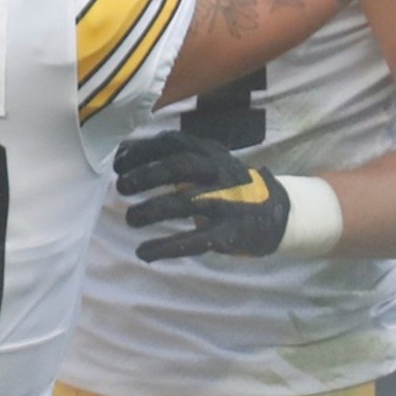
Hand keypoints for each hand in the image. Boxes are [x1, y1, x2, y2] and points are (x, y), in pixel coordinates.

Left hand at [113, 130, 289, 260]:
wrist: (278, 213)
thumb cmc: (227, 186)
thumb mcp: (207, 163)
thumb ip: (173, 158)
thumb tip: (123, 156)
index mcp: (209, 152)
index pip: (172, 143)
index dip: (142, 151)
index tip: (117, 164)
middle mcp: (218, 172)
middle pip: (179, 167)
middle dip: (146, 175)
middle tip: (121, 188)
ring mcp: (227, 202)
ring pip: (185, 203)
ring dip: (152, 210)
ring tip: (129, 219)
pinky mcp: (231, 233)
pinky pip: (196, 240)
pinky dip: (167, 246)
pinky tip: (144, 253)